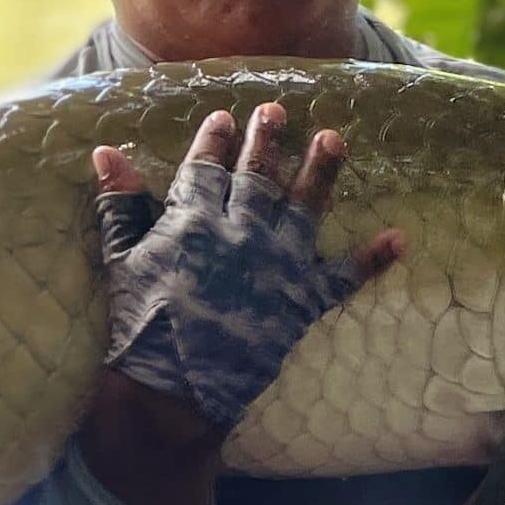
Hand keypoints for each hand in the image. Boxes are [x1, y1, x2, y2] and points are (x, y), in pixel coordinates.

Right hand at [78, 104, 403, 504]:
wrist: (173, 393)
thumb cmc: (141, 328)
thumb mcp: (123, 261)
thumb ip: (120, 205)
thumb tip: (106, 153)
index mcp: (195, 222)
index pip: (206, 169)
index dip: (214, 141)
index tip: (224, 117)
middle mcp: (242, 235)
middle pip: (259, 177)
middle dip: (267, 141)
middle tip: (277, 111)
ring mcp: (277, 268)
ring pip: (305, 209)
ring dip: (322, 172)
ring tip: (334, 139)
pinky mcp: (301, 305)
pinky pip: (343, 279)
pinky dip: (372, 260)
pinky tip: (399, 239)